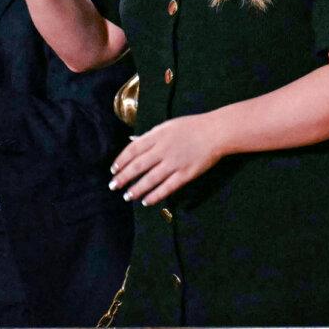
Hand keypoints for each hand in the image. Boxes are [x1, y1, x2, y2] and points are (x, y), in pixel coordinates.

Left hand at [109, 113, 225, 205]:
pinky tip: (146, 201)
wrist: (215, 132)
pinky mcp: (185, 174)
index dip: (121, 161)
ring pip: (150, 179)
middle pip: (138, 166)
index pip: (133, 149)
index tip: (113, 170)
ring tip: (127, 196)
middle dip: (123, 177)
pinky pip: (167, 188)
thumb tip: (132, 141)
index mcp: (157, 136)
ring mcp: (174, 163)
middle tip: (113, 186)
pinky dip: (155, 196)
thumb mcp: (167, 126)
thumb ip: (150, 135)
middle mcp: (163, 150)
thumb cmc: (191, 127)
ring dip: (136, 189)